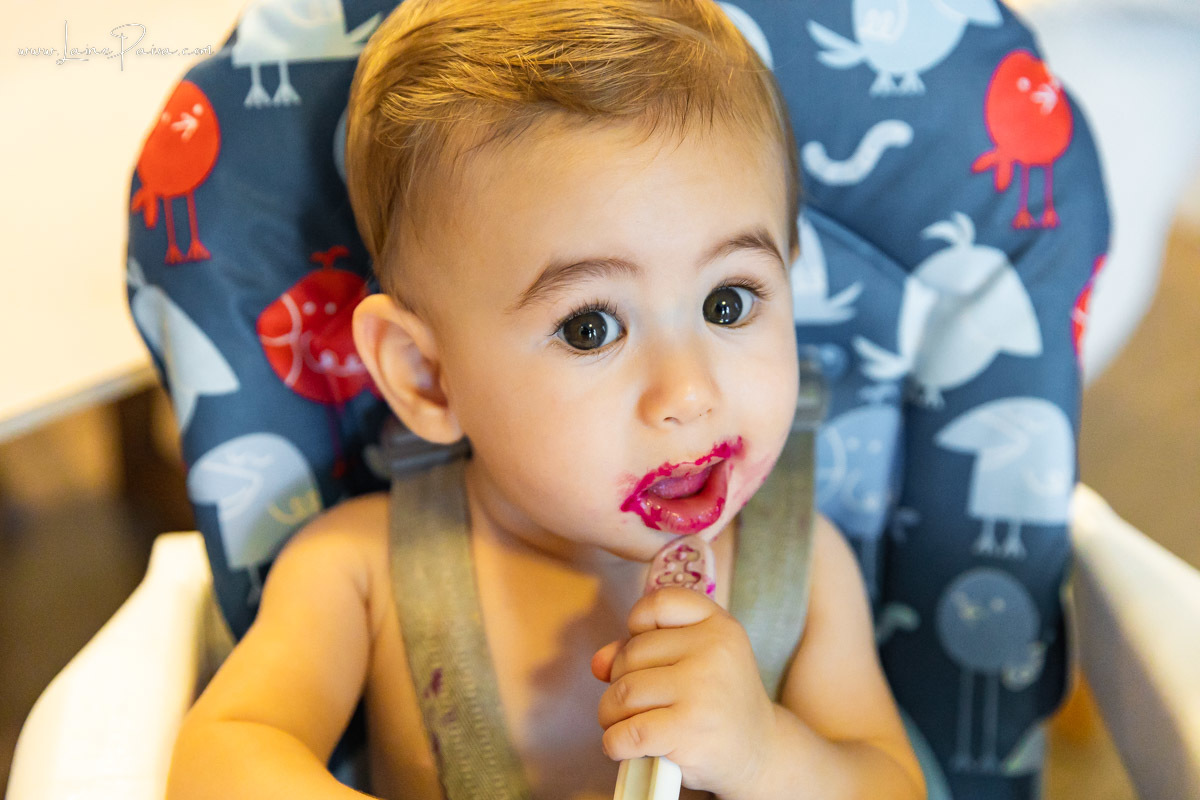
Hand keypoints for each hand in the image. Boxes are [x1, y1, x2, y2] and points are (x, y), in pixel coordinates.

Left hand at [591, 587, 776, 796]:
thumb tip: (599, 663)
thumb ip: (645, 650)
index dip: (637, 625)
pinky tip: (623, 746)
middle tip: (635, 701)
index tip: (643, 650)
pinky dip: (614, 742)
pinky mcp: (688, 729)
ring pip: (623, 693)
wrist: (760, 752)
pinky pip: (627, 732)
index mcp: (718, 624)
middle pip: (631, 654)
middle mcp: (713, 650)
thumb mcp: (694, 661)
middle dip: (619, 681)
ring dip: (611, 714)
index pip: (657, 603)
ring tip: (626, 723)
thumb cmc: (717, 702)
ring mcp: (701, 689)